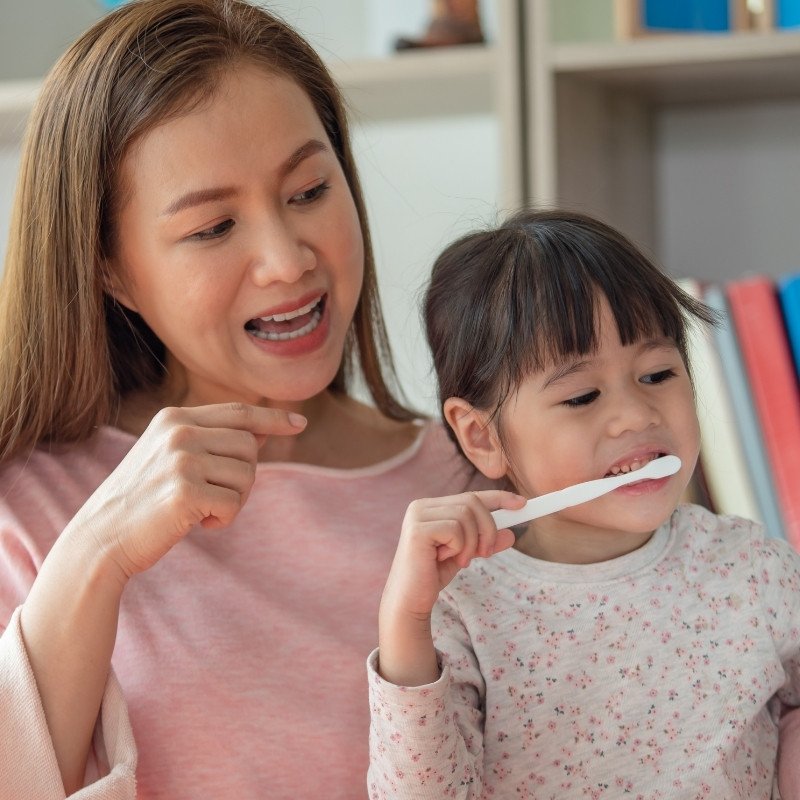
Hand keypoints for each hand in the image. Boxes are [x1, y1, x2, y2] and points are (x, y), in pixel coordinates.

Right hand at [66, 403, 305, 581]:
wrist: (102, 537)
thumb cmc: (143, 500)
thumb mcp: (173, 458)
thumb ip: (212, 442)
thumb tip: (263, 435)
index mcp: (174, 417)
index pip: (238, 412)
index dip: (272, 419)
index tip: (299, 424)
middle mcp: (179, 431)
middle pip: (250, 447)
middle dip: (244, 477)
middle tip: (217, 497)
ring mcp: (181, 459)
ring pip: (247, 475)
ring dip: (235, 501)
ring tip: (203, 510)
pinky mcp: (185, 492)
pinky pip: (234, 504)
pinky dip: (224, 520)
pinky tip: (198, 524)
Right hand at [377, 490, 523, 685]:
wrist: (410, 600)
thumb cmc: (432, 575)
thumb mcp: (465, 555)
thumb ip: (484, 542)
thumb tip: (510, 534)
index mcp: (431, 507)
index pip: (470, 496)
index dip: (498, 498)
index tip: (522, 503)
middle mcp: (422, 506)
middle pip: (472, 502)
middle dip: (487, 528)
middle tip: (485, 552)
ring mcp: (417, 516)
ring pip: (466, 516)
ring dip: (471, 543)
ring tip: (459, 560)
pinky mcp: (418, 529)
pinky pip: (455, 529)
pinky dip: (459, 547)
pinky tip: (445, 559)